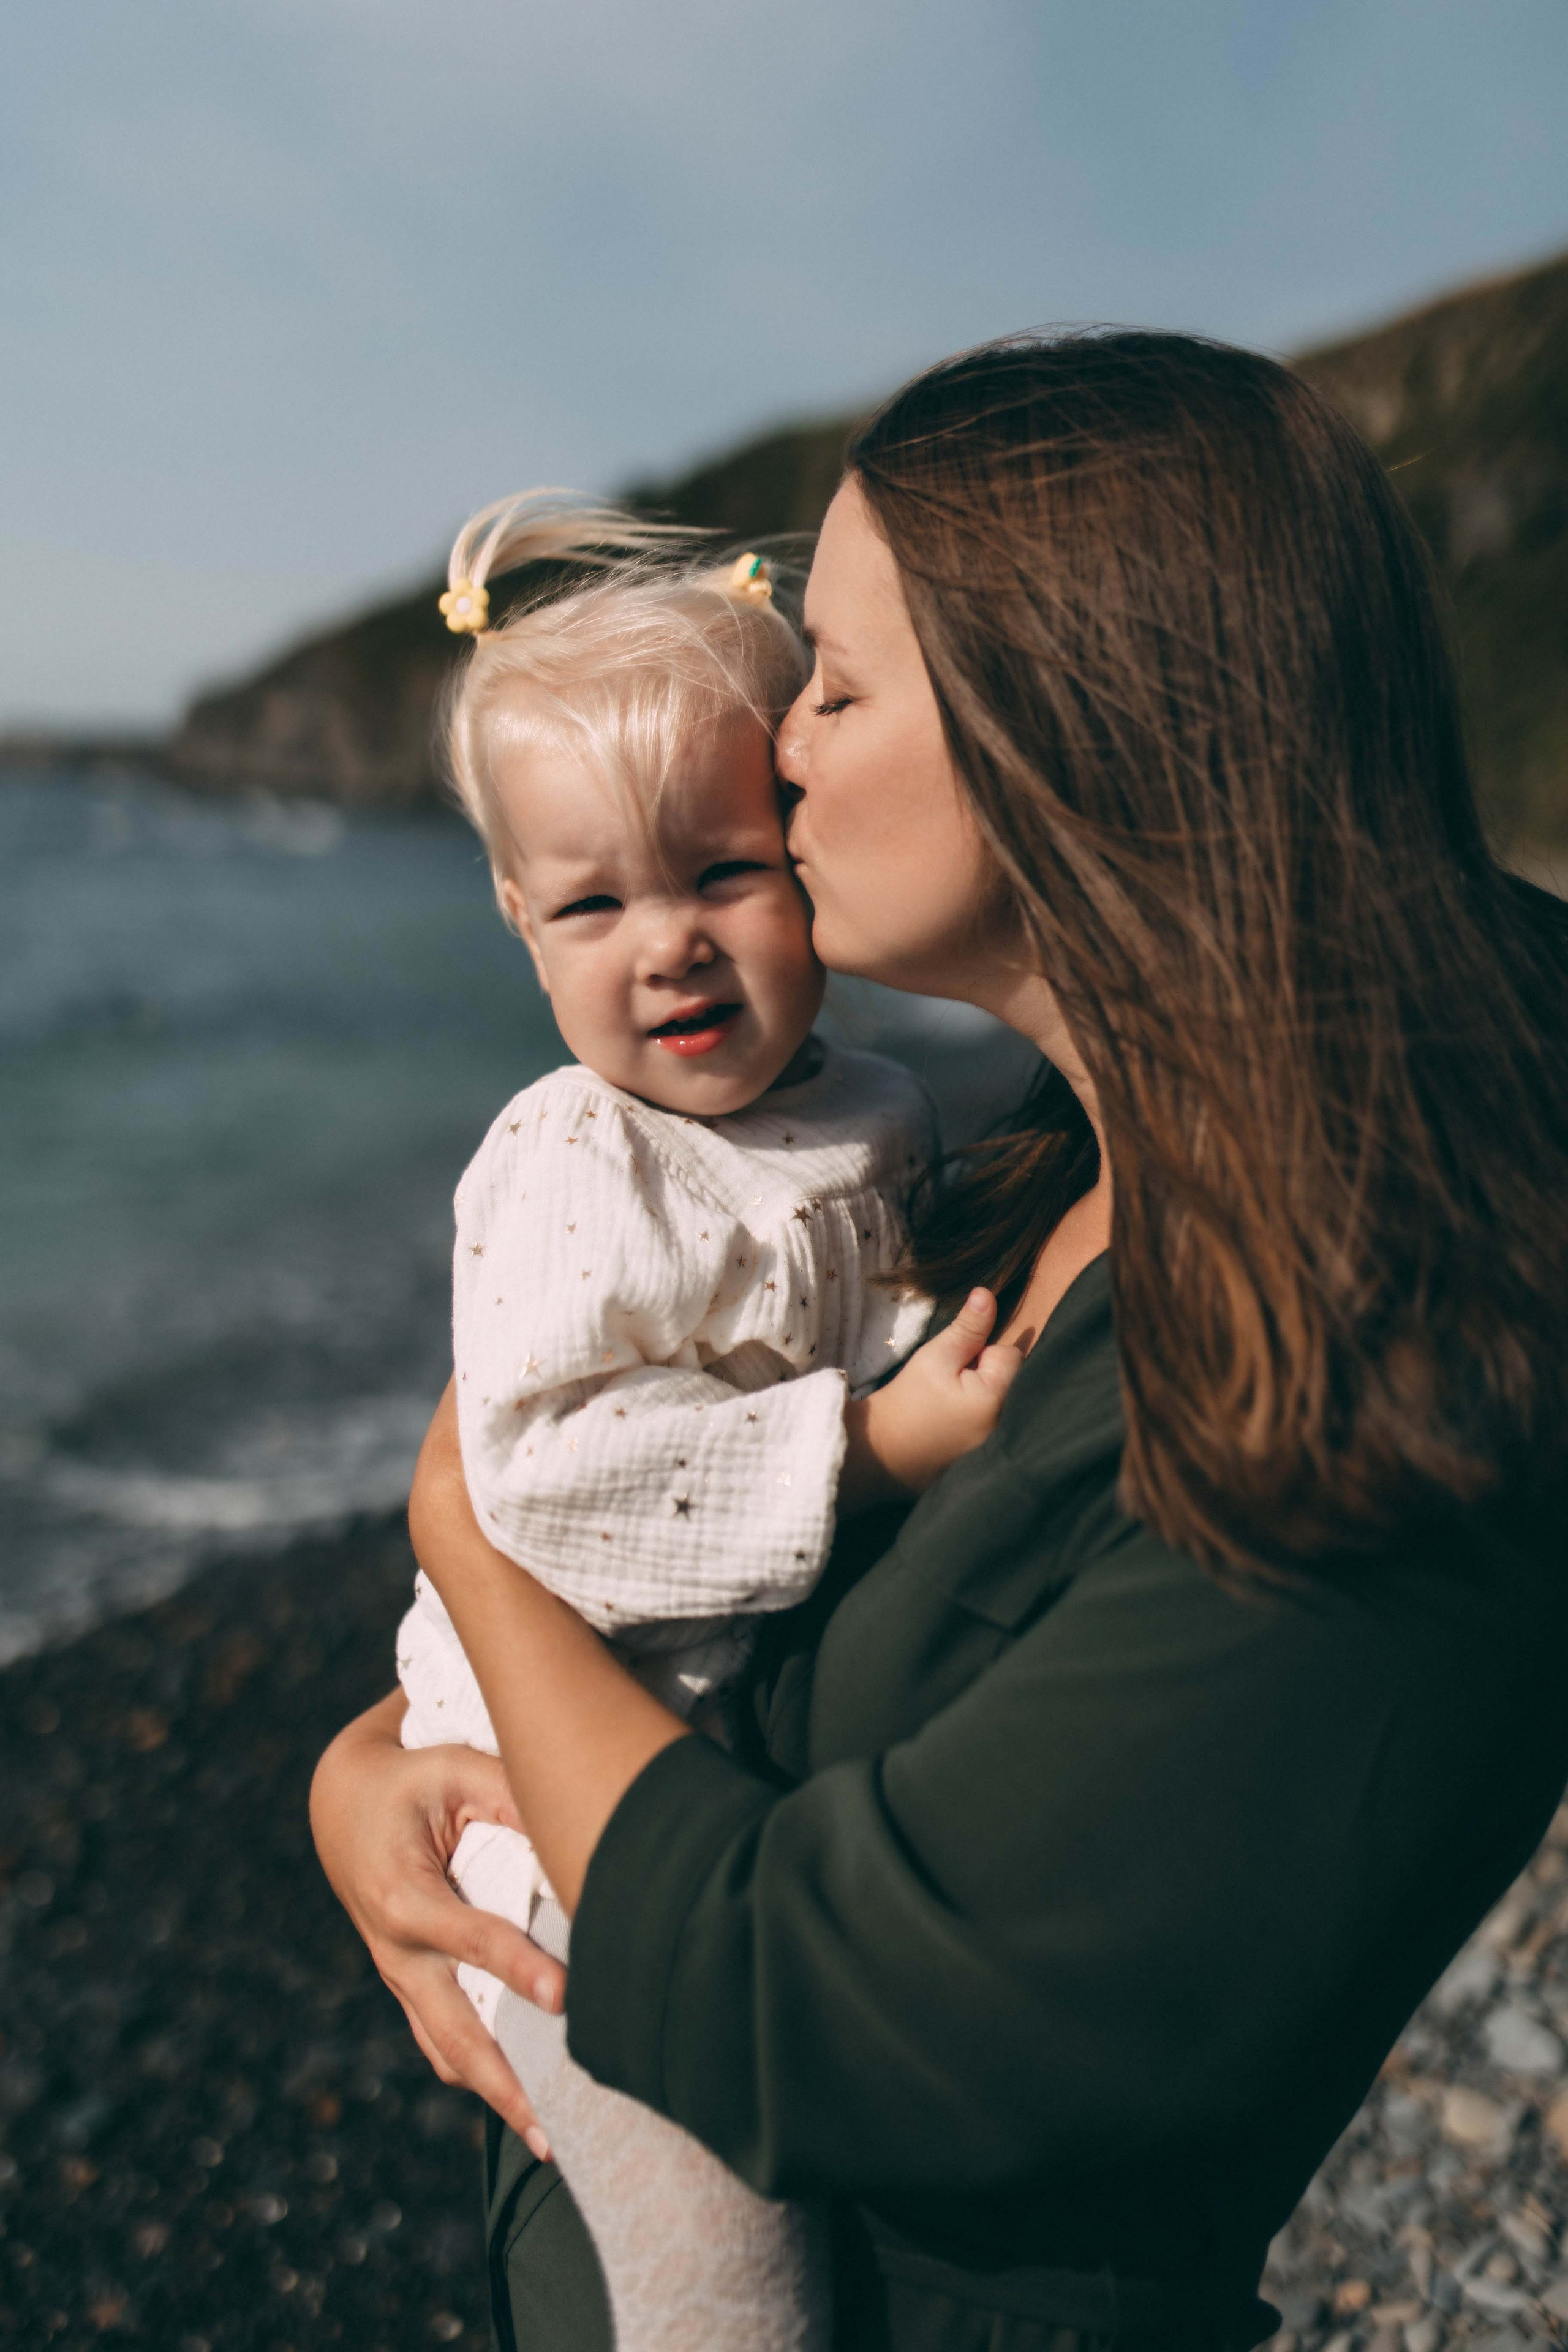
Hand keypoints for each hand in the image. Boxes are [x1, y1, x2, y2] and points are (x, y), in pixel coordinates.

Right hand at [308, 1690, 566, 2154]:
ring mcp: (402, 1977)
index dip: (519, 1968)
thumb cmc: (408, 1781)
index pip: (470, 1940)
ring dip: (496, 2095)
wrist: (342, 1803)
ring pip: (447, 2052)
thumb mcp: (454, 1769)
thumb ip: (512, 1796)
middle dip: (505, 2083)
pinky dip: (481, 2073)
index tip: (566, 1997)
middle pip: (454, 2033)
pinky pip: (444, 2041)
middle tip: (556, 2127)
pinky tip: (528, 2100)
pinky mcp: (411, 1985)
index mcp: (402, 1897)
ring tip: (551, 2140)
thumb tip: (576, 1832)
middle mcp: (397, 1952)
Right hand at [841, 1288, 1023, 1508]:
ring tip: (954, 1404)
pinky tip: (957, 1423)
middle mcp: (1006, 1426)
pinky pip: (998, 1425)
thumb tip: (988, 1293)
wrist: (882, 1452)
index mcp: (996, 1399)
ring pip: (1007, 1402)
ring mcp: (999, 1446)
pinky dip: (983, 1419)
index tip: (958, 1365)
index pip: (1012, 1355)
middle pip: (1014, 1380)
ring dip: (988, 1396)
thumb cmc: (907, 1400)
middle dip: (990, 1374)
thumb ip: (968, 1328)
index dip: (984, 1352)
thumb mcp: (935, 1357)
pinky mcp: (989, 1457)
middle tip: (955, 1384)